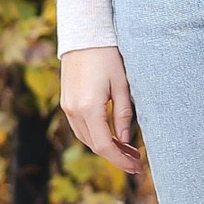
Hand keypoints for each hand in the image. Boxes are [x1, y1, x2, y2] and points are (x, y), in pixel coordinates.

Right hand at [60, 46, 141, 175]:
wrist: (84, 35)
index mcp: (89, 108)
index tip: (136, 168)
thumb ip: (123, 115)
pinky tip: (111, 135)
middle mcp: (74, 110)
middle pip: (94, 145)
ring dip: (105, 147)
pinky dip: (95, 135)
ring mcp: (67, 106)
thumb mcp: (122, 85)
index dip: (121, 160)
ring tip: (127, 149)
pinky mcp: (66, 101)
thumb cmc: (108, 56)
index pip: (104, 146)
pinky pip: (80, 127)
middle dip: (116, 156)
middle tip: (136, 160)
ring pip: (86, 138)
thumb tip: (124, 141)